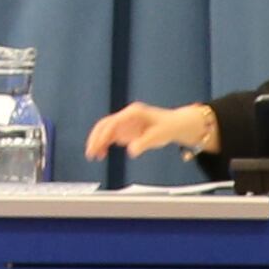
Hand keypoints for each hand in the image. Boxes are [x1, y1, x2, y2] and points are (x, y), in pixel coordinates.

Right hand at [86, 102, 218, 161]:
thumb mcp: (159, 136)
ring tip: (94, 155)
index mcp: (133, 113)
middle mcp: (126, 116)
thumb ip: (144, 143)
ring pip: (105, 130)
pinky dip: (105, 143)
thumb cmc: (169, 127)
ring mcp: (126, 123)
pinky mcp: (127, 130)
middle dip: (96, 138)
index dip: (103, 135)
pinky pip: (111, 136)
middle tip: (91, 152)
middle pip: (105, 125)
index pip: (113, 123)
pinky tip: (102, 153)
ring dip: (98, 141)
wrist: (177, 125)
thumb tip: (131, 151)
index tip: (97, 146)